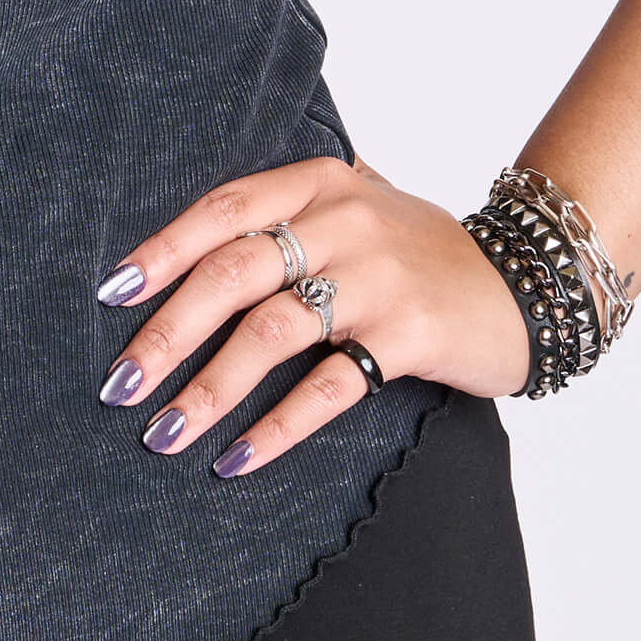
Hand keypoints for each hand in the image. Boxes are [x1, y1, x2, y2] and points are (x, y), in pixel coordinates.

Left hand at [92, 157, 531, 473]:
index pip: (221, 210)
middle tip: (121, 382)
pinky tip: (236, 459)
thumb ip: (284, 217)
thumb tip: (180, 260)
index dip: (162, 252)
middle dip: (168, 331)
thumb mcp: (352, 208)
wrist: (528, 281)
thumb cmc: (417, 251)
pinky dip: (277, 426)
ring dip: (210, 388)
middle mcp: (342, 220)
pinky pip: (330, 385)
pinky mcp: (409, 334)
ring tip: (163, 432)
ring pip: (271, 332)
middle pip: (233, 273)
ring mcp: (377, 277)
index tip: (112, 295)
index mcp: (317, 181)